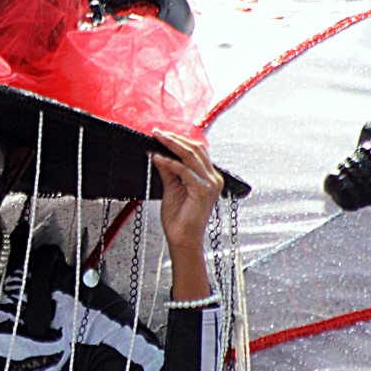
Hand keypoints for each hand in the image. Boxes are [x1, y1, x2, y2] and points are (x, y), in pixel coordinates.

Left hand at [151, 129, 222, 299]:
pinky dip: (169, 162)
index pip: (196, 150)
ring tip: (156, 138)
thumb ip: (168, 170)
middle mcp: (213, 178)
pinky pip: (184, 170)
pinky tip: (156, 157)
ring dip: (171, 145)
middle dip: (175, 138)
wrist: (182, 239)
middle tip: (156, 132)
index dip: (179, 140)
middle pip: (195, 148)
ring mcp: (210, 184)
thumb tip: (158, 153)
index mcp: (209, 177)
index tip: (161, 134)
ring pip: (191, 155)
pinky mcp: (203, 190)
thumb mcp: (171, 188)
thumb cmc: (178, 217)